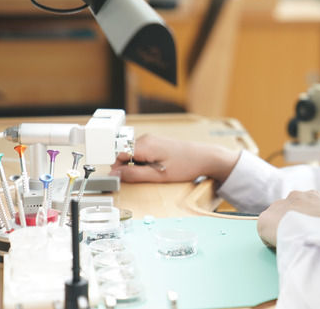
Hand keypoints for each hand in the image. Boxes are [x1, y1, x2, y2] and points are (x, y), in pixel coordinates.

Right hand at [109, 134, 239, 183]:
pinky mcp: (157, 143)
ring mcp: (152, 139)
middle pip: (125, 155)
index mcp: (144, 144)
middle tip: (145, 177)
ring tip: (155, 172)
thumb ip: (134, 175)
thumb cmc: (186, 166)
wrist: (205, 157)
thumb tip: (114, 174)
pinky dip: (145, 162)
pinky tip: (158, 167)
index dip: (118, 169)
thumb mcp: (158, 175)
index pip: (118, 155)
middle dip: (129, 168)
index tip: (123, 180)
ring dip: (138, 166)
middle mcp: (146, 138)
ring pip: (133, 155)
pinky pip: (142, 153)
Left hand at [257, 190, 319, 248]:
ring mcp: (278, 205)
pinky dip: (269, 240)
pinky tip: (279, 246)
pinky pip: (265, 232)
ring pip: (276, 219)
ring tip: (288, 242)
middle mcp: (295, 196)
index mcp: (314, 196)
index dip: (306, 219)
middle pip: (290, 210)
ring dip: (279, 228)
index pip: (306, 205)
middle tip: (297, 237)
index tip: (307, 230)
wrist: (312, 235)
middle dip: (291, 221)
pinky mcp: (264, 219)